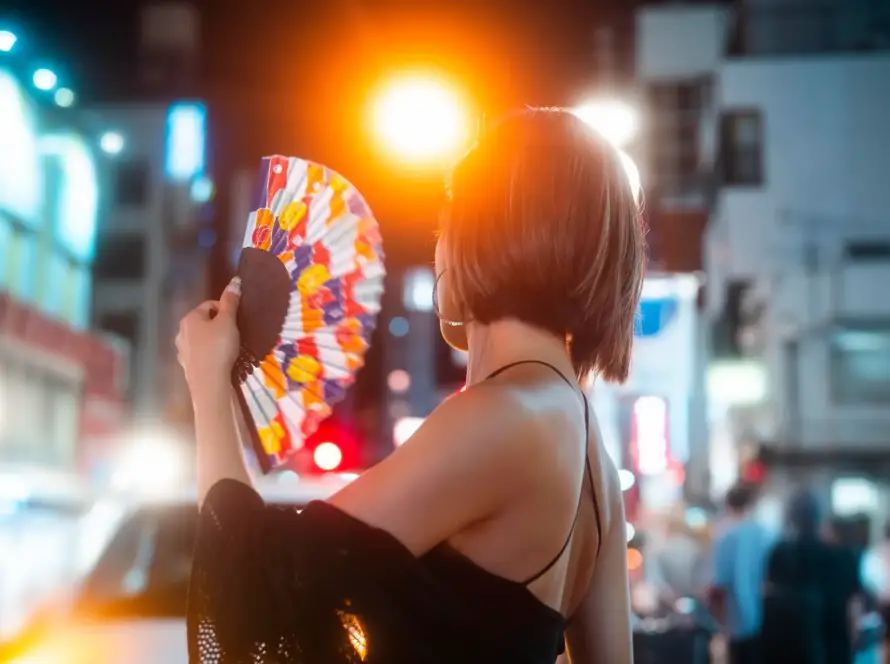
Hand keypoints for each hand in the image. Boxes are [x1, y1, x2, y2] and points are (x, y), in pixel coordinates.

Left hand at [176, 277, 240, 393]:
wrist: (209, 382)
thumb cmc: (219, 347)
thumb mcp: (228, 322)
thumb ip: (231, 301)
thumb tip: (235, 280)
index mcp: (190, 318)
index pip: (209, 305)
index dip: (225, 309)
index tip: (237, 320)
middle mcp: (181, 331)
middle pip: (203, 322)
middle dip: (218, 325)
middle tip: (234, 334)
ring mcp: (182, 350)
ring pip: (200, 338)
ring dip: (212, 339)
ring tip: (227, 348)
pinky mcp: (186, 366)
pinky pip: (199, 354)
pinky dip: (208, 354)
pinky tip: (218, 360)